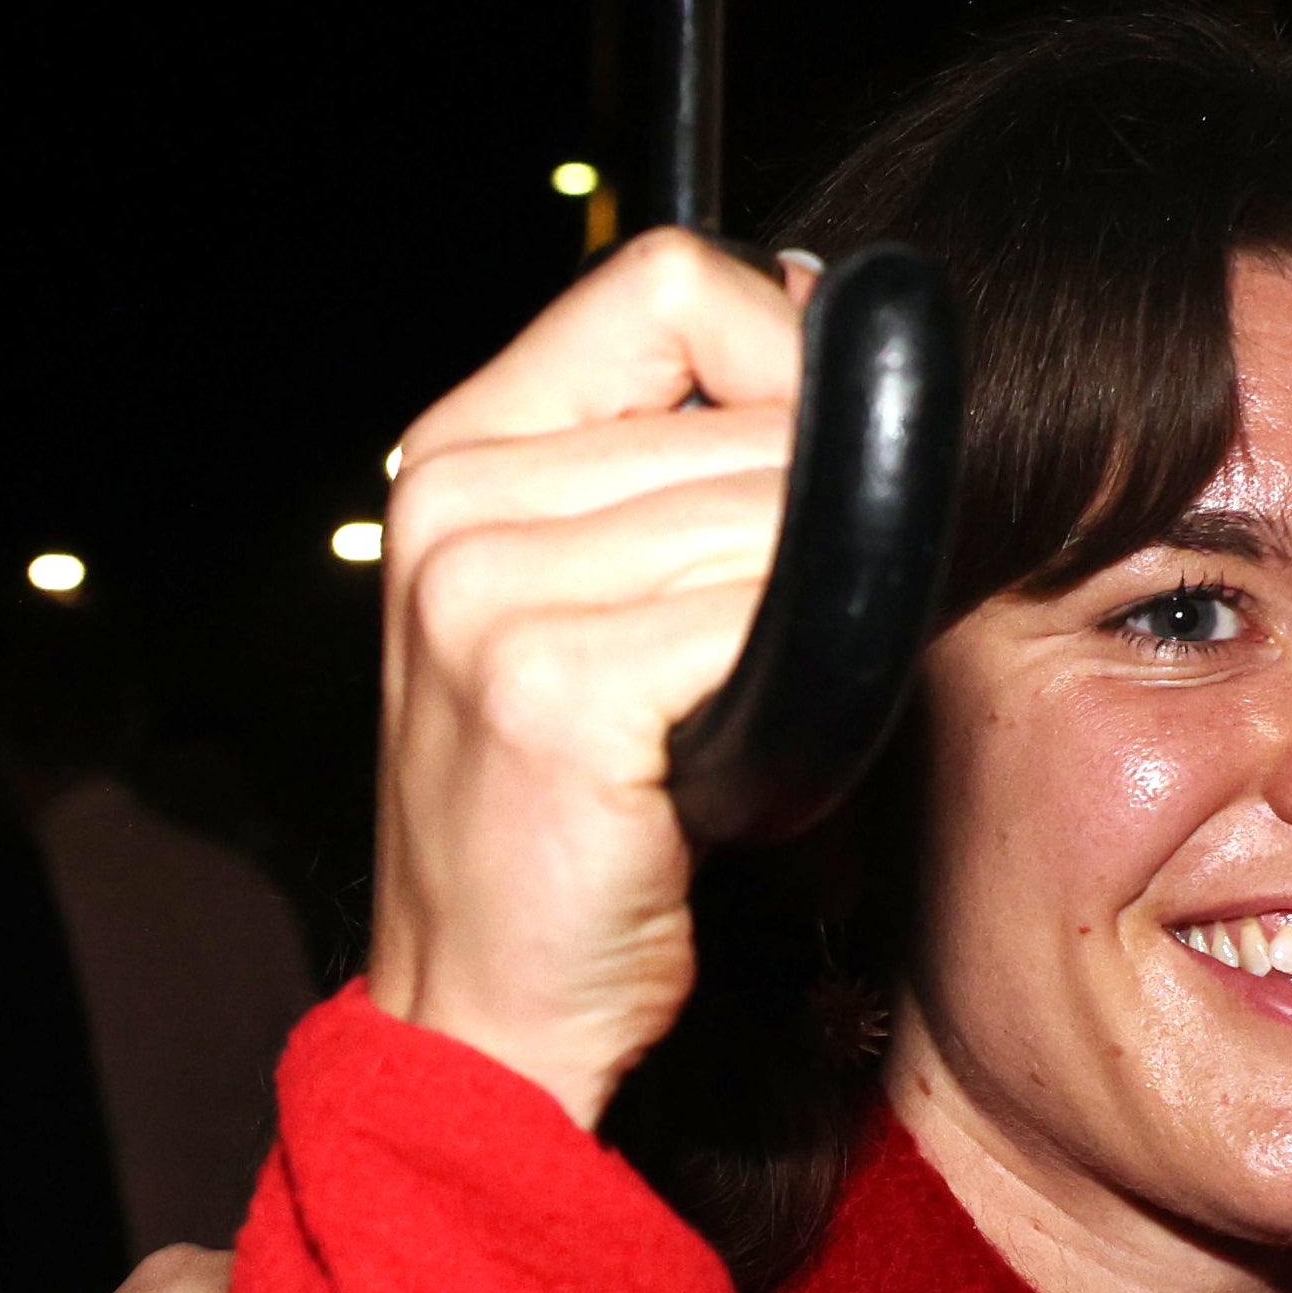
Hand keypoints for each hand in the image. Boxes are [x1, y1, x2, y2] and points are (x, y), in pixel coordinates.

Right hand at [366, 225, 809, 1125]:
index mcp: (461, 451)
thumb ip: (677, 464)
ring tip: (755, 707)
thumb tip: (835, 320)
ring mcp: (488, 594)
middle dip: (823, 520)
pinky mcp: (553, 689)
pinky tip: (748, 754)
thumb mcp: (594, 603)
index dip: (783, 348)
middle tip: (793, 643)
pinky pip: (769, 620)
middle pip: (752, 408)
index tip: (817, 457)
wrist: (484, 1010)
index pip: (666, 281)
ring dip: (817, 615)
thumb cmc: (581, 810)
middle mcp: (456, 505)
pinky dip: (803, 687)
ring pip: (777, 516)